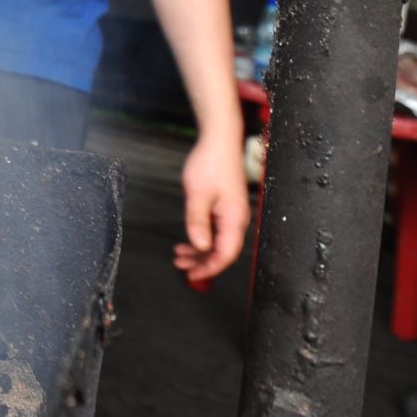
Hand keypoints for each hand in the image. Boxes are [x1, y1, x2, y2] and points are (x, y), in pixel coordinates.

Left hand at [173, 131, 250, 283]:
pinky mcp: (226, 207)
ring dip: (200, 251)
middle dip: (202, 262)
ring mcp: (232, 213)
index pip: (226, 254)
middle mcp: (237, 219)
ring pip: (218, 242)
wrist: (220, 141)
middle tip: (181, 266)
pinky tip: (189, 240)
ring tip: (180, 255)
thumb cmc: (211, 163)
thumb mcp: (198, 194)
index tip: (193, 275)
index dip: (210, 268)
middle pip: (222, 251)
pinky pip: (216, 230)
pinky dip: (202, 237)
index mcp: (234, 219)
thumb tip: (200, 246)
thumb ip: (198, 222)